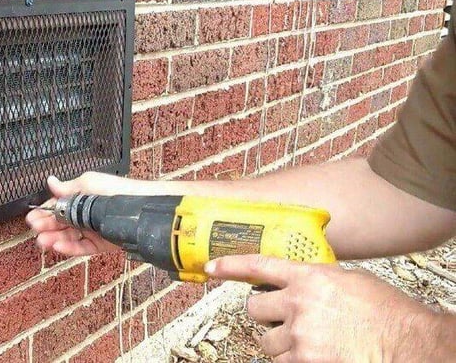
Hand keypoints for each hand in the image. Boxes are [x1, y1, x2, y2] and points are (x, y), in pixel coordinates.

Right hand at [26, 172, 138, 255]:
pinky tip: (58, 246)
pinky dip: (69, 248)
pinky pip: (81, 248)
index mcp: (81, 198)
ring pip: (68, 237)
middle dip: (46, 226)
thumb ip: (68, 188)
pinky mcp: (100, 244)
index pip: (58, 206)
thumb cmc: (116, 190)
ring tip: (43, 241)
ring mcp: (92, 230)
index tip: (32, 217)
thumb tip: (51, 181)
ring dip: (54, 239)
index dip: (45, 212)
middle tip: (35, 230)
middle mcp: (85, 215)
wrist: (140, 207)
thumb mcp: (89, 183)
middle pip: (61, 223)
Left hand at [205, 255, 439, 361]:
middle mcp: (298, 304)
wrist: (408, 343)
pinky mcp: (304, 361)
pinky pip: (281, 362)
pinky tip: (314, 354)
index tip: (212, 268)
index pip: (258, 266)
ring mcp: (299, 335)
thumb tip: (299, 283)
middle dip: (266, 315)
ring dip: (280, 343)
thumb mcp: (350, 281)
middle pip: (254, 308)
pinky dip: (292, 360)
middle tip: (286, 320)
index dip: (231, 266)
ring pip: (266, 340)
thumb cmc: (386, 313)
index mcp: (309, 278)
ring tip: (308, 342)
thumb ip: (318, 281)